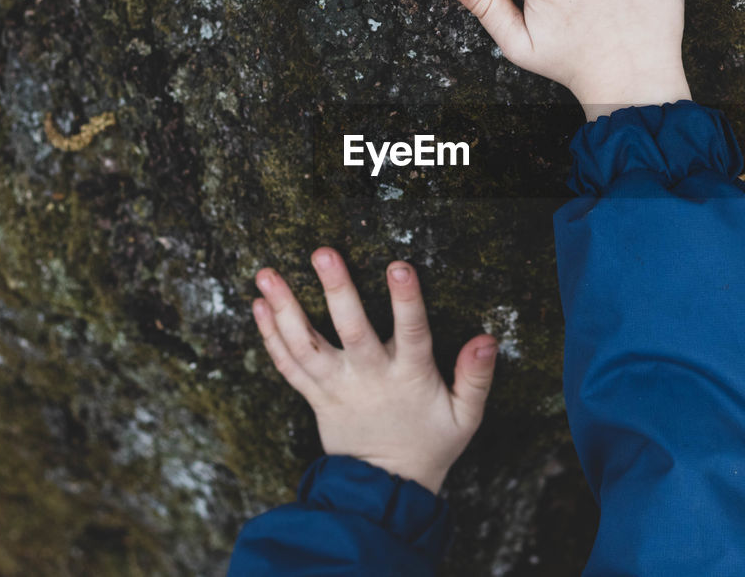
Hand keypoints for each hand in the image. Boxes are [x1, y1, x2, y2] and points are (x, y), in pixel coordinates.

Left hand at [252, 247, 497, 494]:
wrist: (385, 490)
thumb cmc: (430, 444)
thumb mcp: (465, 417)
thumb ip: (476, 378)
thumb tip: (487, 340)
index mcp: (410, 378)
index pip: (412, 332)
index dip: (406, 300)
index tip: (399, 265)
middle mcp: (369, 379)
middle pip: (351, 330)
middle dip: (337, 289)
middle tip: (323, 253)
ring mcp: (337, 388)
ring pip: (306, 345)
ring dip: (284, 308)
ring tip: (267, 274)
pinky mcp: (315, 398)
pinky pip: (288, 366)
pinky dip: (270, 336)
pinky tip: (257, 305)